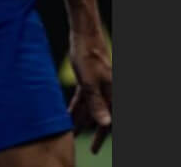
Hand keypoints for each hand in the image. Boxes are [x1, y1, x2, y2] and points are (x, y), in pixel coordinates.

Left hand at [67, 28, 112, 152]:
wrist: (84, 31)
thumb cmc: (88, 53)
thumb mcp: (90, 81)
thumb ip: (97, 104)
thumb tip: (106, 124)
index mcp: (112, 91)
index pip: (109, 119)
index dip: (102, 136)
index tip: (95, 149)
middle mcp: (108, 89)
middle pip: (101, 115)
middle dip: (92, 130)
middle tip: (88, 147)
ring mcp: (99, 84)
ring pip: (91, 107)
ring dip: (82, 119)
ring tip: (72, 133)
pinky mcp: (90, 79)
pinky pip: (85, 98)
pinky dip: (78, 107)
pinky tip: (68, 115)